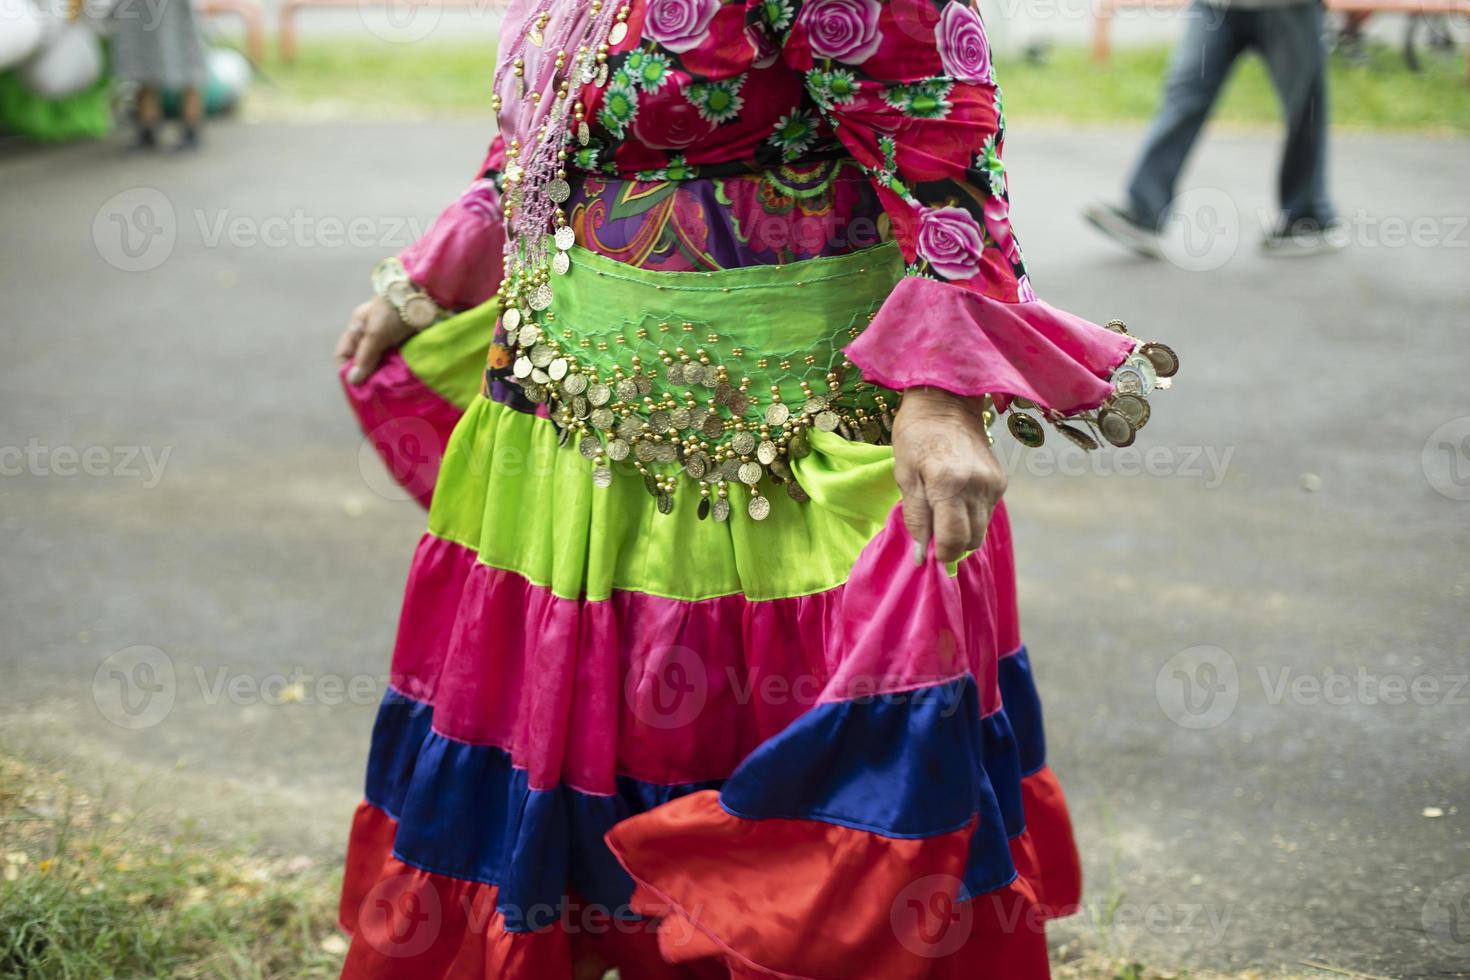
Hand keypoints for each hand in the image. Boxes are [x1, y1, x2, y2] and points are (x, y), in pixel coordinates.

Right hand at [336, 295, 414, 384]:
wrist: (426, 297)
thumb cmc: (396, 311)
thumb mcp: (376, 333)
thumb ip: (365, 356)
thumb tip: (352, 380)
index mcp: (358, 327)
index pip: (344, 354)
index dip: (346, 370)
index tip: (356, 388)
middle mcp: (370, 334)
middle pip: (362, 361)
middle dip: (367, 376)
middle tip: (374, 393)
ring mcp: (388, 339)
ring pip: (379, 364)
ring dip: (382, 376)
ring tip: (387, 390)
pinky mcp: (404, 344)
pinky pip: (395, 362)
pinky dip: (396, 371)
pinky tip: (399, 381)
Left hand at [892, 386, 1006, 563]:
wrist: (946, 401)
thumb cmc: (915, 436)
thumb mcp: (904, 476)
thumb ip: (915, 517)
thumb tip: (922, 556)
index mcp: (949, 484)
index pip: (954, 540)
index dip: (940, 553)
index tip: (927, 551)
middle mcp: (978, 486)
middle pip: (972, 540)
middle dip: (951, 544)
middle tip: (931, 529)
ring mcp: (994, 484)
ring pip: (982, 529)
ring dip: (962, 530)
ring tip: (941, 508)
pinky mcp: (1001, 481)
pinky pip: (987, 513)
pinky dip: (971, 515)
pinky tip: (955, 497)